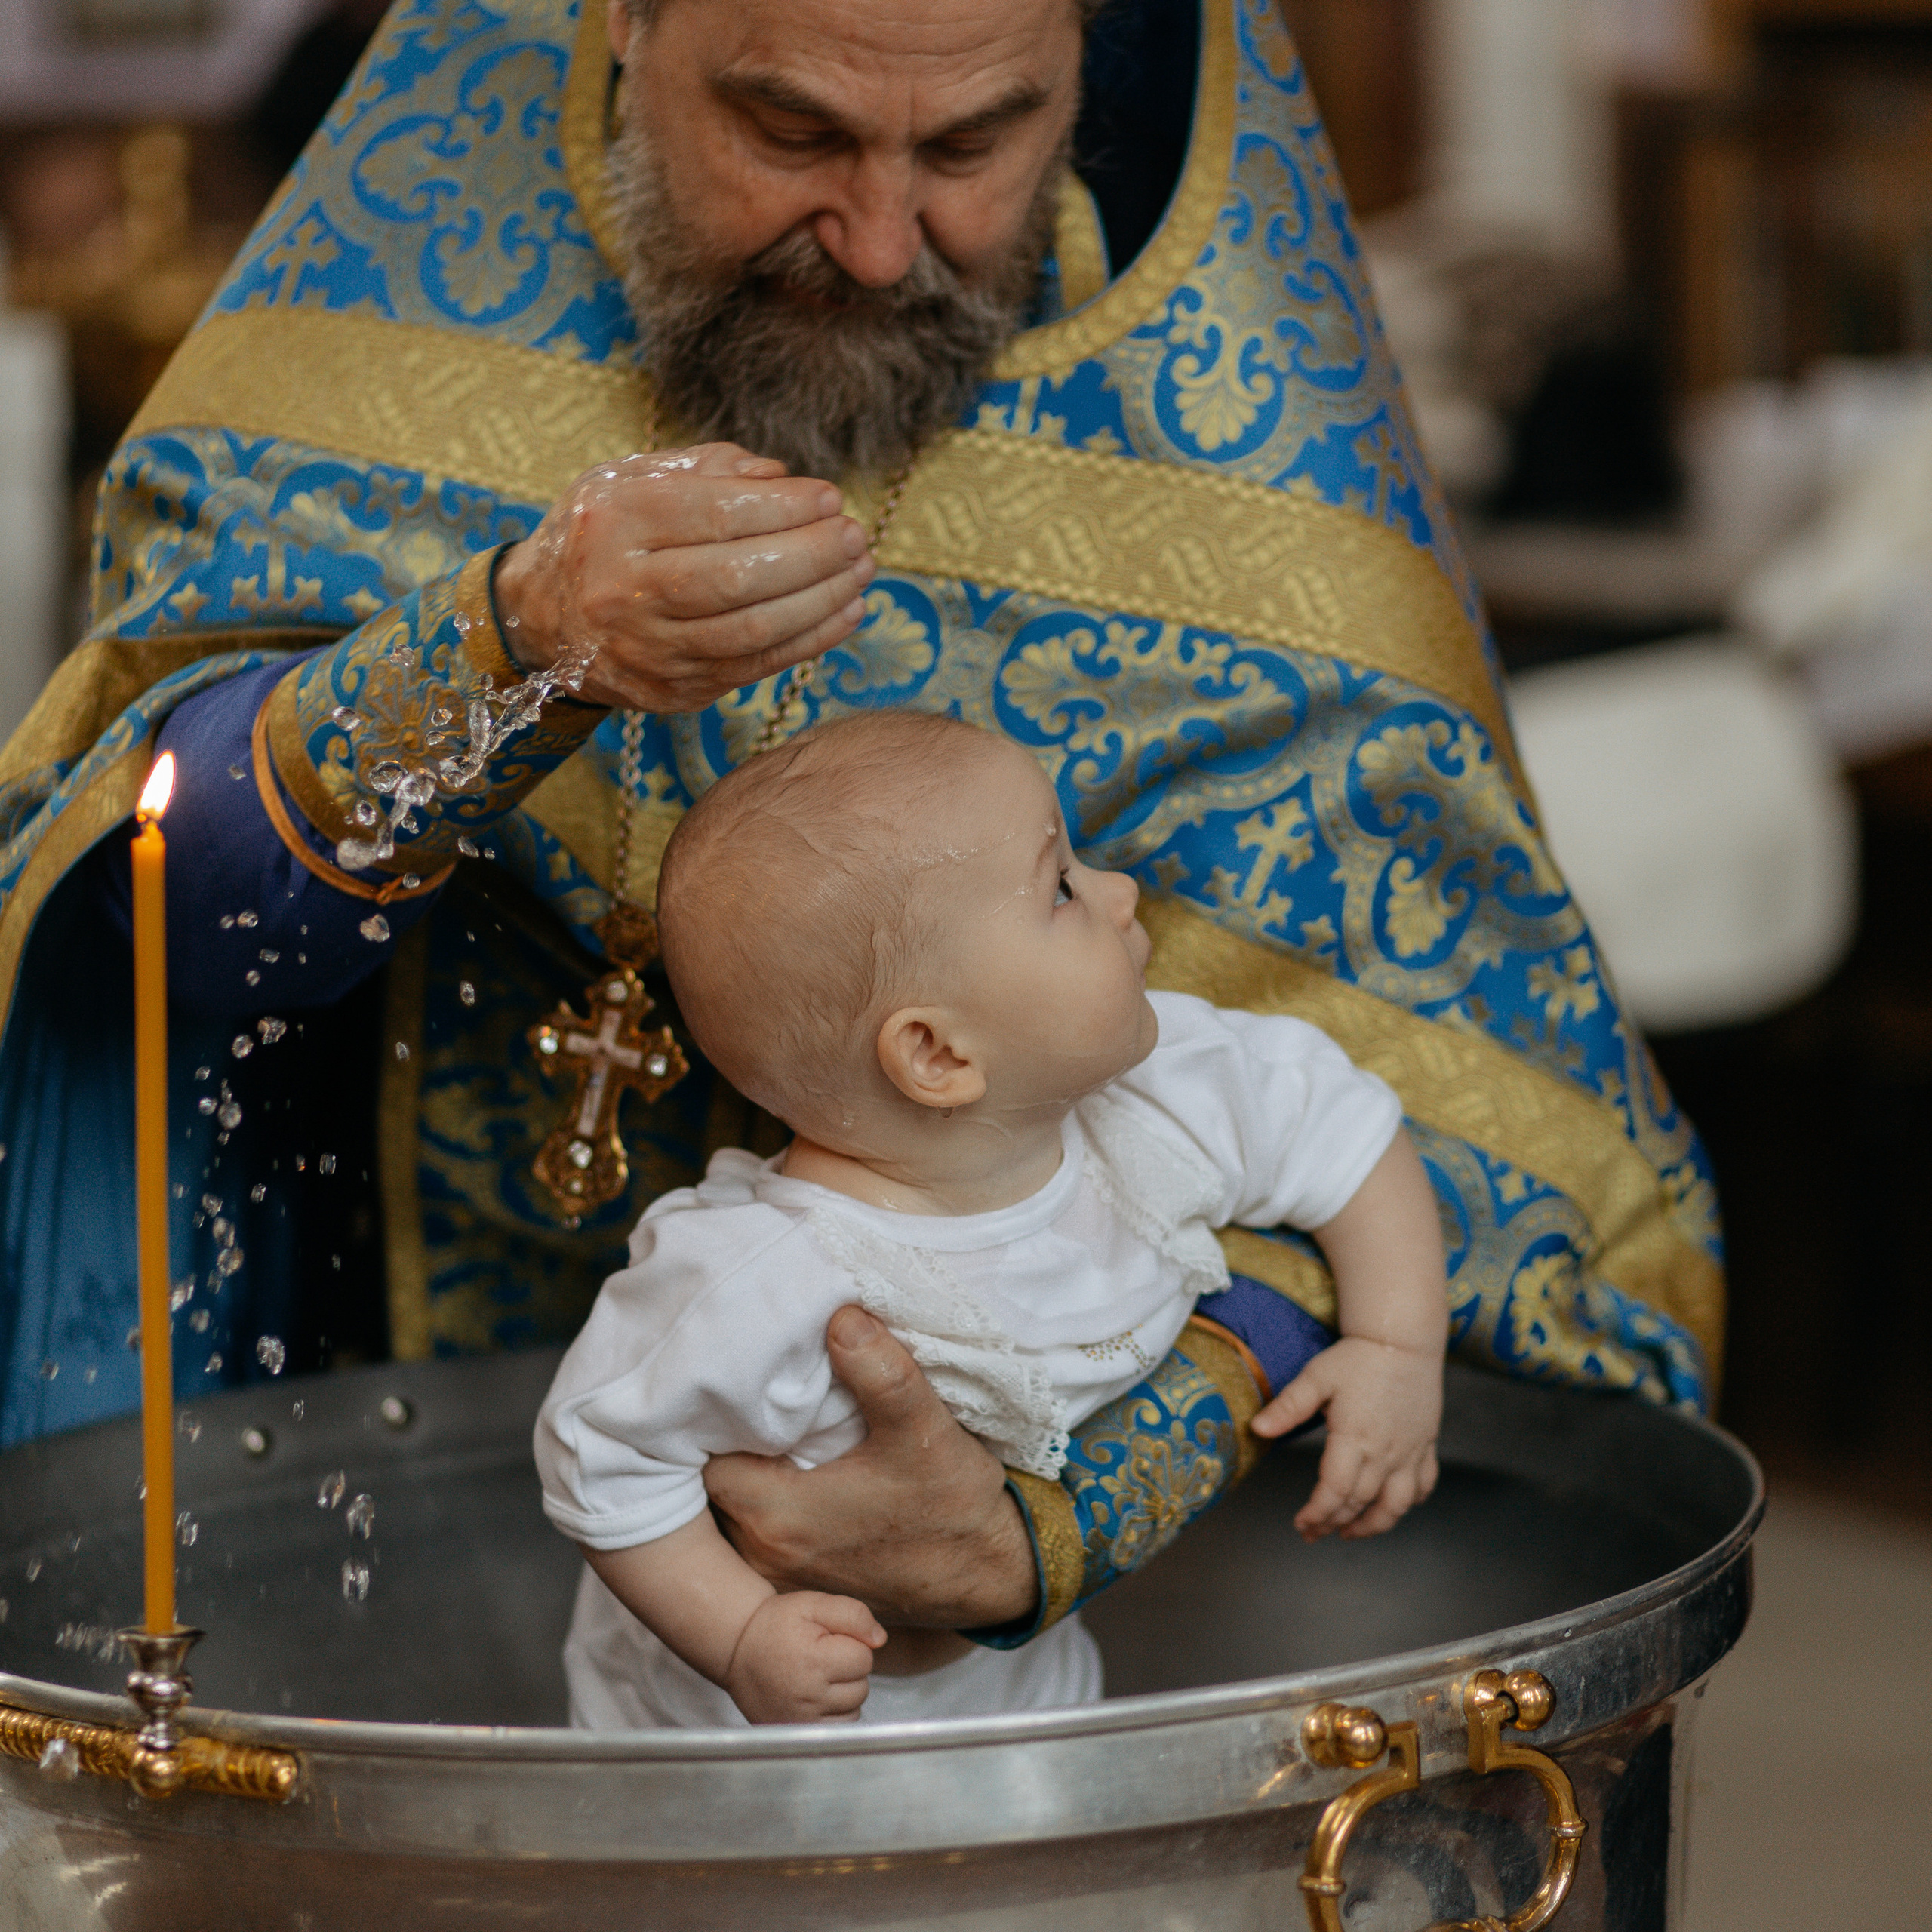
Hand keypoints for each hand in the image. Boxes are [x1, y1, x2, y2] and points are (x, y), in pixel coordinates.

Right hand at [492, 444, 875, 712]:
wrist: (544, 620)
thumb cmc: (604, 536)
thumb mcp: (633, 480)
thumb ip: (707, 469)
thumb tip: (784, 478)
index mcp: (613, 523)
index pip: (716, 514)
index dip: (785, 508)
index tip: (831, 499)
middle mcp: (623, 591)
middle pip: (737, 578)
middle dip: (812, 556)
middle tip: (856, 537)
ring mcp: (648, 650)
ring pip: (752, 630)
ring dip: (822, 601)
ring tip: (860, 571)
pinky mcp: (672, 692)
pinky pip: (755, 667)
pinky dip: (810, 641)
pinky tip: (845, 611)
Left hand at [705, 1307, 1037, 1628]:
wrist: (993, 1575)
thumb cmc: (954, 1508)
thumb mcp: (924, 1430)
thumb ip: (881, 1373)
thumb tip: (842, 1317)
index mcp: (779, 1515)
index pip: (699, 1460)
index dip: (703, 1421)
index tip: (723, 1385)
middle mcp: (765, 1556)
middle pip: (706, 1491)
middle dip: (718, 1445)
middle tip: (737, 1398)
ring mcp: (781, 1579)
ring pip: (727, 1519)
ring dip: (740, 1478)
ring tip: (760, 1430)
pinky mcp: (801, 1588)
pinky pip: (755, 1541)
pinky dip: (760, 1508)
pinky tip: (789, 1472)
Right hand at [723, 1591, 884, 1724]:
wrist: (738, 1649)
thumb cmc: (776, 1624)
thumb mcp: (813, 1604)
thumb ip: (853, 1615)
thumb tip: (880, 1639)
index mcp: (814, 1661)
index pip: (865, 1658)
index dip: (852, 1643)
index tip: (829, 1639)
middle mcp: (808, 1696)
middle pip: (862, 1686)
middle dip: (849, 1668)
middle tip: (822, 1655)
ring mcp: (802, 1719)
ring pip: (854, 1708)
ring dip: (845, 1691)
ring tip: (819, 1675)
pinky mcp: (797, 1731)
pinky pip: (838, 1727)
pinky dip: (836, 1711)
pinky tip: (818, 1695)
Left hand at [1252, 1336, 1441, 1541]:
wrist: (1403, 1338)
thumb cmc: (1358, 1356)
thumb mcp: (1315, 1377)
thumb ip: (1287, 1407)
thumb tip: (1256, 1429)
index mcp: (1354, 1438)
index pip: (1334, 1491)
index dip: (1316, 1513)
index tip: (1301, 1523)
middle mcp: (1385, 1452)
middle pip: (1359, 1502)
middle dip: (1333, 1523)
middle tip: (1314, 1532)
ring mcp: (1409, 1451)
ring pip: (1396, 1504)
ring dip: (1372, 1525)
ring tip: (1350, 1533)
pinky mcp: (1426, 1444)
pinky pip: (1423, 1484)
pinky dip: (1408, 1502)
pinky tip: (1391, 1505)